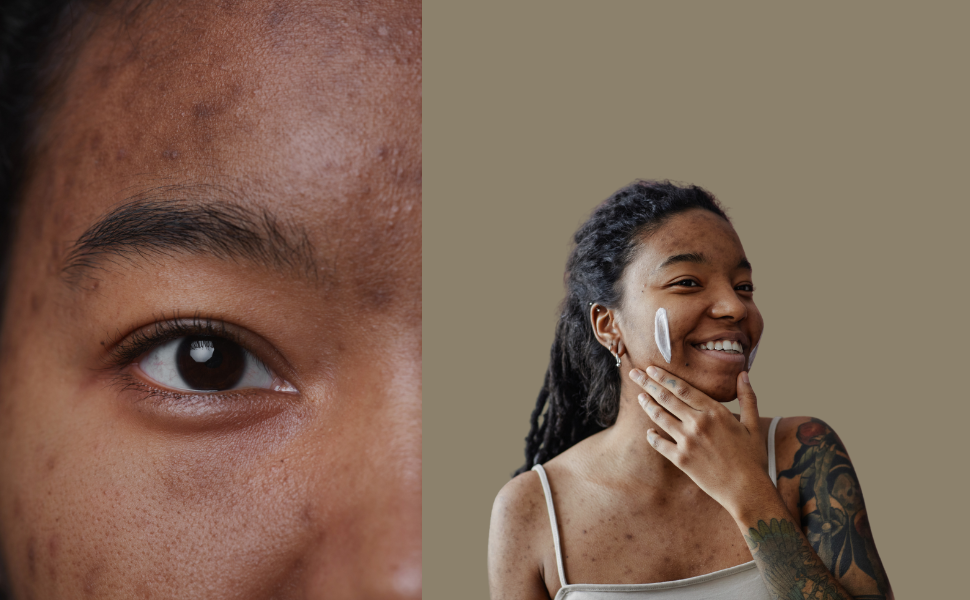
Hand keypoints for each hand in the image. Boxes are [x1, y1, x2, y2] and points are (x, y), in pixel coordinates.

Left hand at [629, 366, 772, 513]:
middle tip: (635, 374)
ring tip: (639, 397)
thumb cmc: (752, 458)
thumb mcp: (754, 425)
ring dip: (647, 405)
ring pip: (660, 417)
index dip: (664, 377)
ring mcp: (687, 441)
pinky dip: (651, 436)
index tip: (651, 368)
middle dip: (648, 383)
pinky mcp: (681, 459)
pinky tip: (648, 432)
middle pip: (666, 398)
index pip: (683, 388)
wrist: (746, 490)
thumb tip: (743, 373)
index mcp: (715, 412)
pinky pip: (659, 444)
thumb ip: (748, 397)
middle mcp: (698, 423)